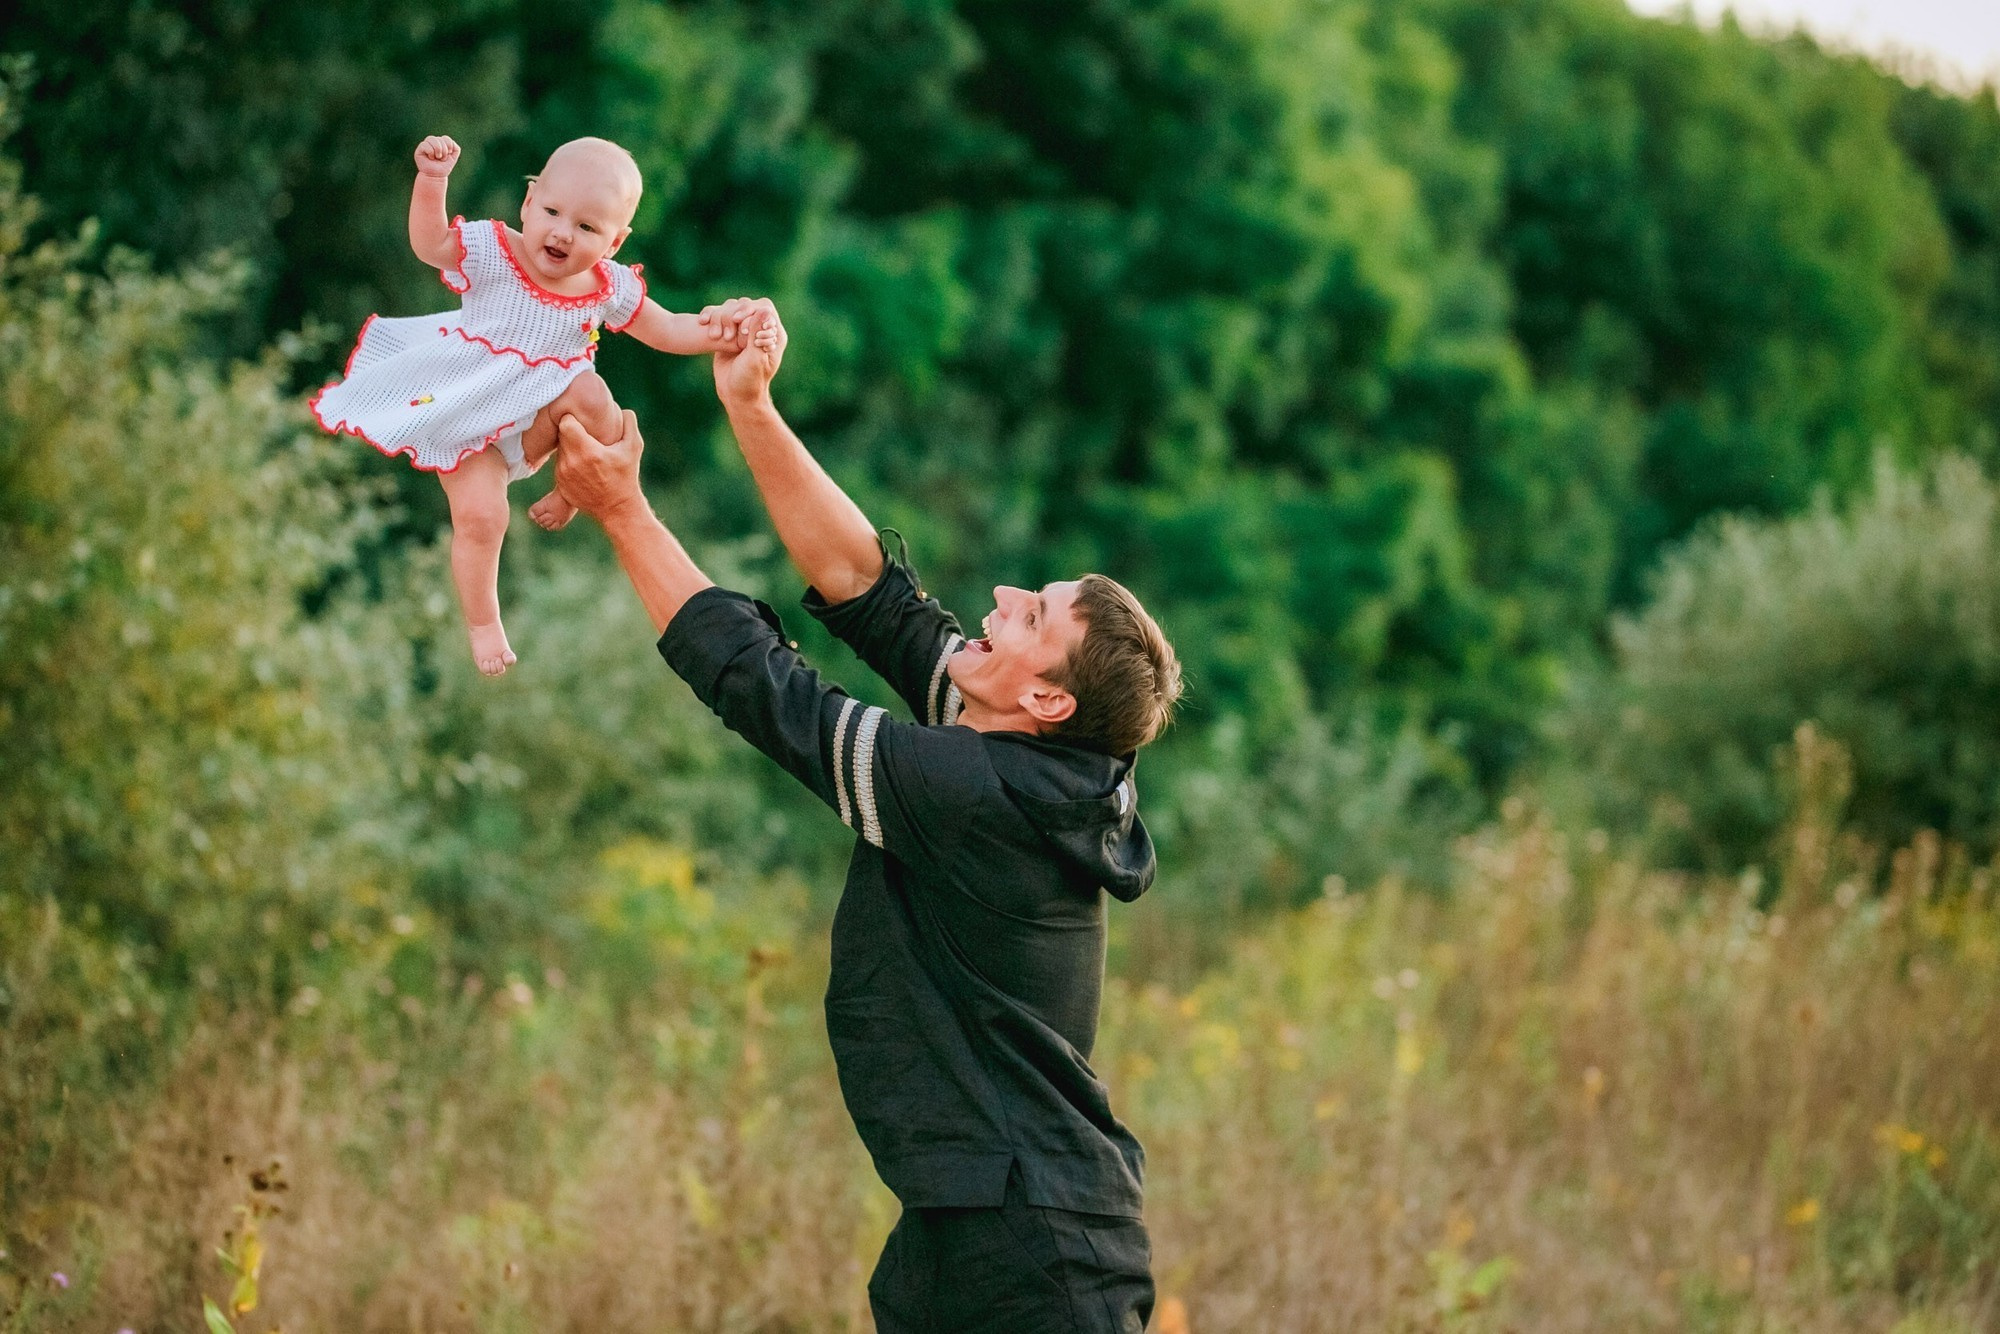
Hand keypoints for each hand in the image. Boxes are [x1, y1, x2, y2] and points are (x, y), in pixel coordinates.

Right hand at [414, 135, 460, 177]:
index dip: (449, 145)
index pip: (445, 138)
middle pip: (439, 139)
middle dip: (444, 150)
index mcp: (441, 143)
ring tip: (437, 157)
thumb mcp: (453, 158)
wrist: (436, 176)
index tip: (449, 153)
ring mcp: (426, 145)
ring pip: (431, 139)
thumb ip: (456, 148)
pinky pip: (424, 144)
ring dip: (437, 149)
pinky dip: (430, 151)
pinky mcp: (419, 150)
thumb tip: (451, 142)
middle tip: (442, 158)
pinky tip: (431, 157)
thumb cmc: (443, 167)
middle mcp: (433, 143)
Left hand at [553, 409, 648, 524]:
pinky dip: (569, 462)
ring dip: (570, 448)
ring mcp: (563, 474)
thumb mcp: (634, 447)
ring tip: (587, 453)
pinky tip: (584, 467)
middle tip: (586, 436)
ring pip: (560, 449)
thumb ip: (628, 423)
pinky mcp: (561, 484)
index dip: (573, 419)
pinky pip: (559, 464)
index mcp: (588, 451)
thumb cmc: (626, 476)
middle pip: (561, 435)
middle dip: (572, 432)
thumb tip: (620, 408)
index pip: (566, 423)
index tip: (583, 423)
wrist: (617, 508)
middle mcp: (572, 462)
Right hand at [707, 298, 786, 409]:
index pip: (765, 308)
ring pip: (733, 308)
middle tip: (728, 332)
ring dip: (722, 317)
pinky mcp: (730, 334)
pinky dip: (712, 318)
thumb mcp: (754, 359)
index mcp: (774, 335)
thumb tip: (763, 310)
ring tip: (716, 335)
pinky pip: (721, 317)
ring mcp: (745, 331)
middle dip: (734, 313)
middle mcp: (761, 330)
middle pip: (748, 305)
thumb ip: (758, 334)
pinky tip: (704, 323)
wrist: (735, 395)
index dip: (751, 309)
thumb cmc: (748, 382)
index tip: (740, 321)